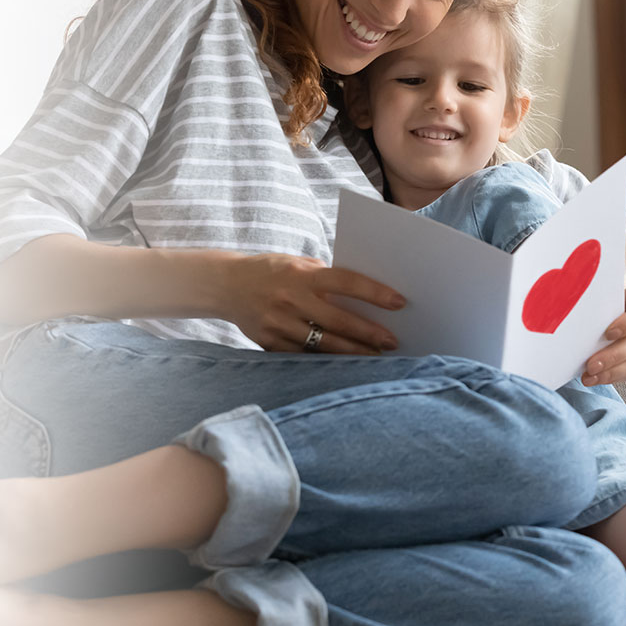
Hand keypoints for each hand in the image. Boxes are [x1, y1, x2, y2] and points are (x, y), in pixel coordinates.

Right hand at [220, 252, 404, 353]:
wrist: (225, 285)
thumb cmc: (270, 271)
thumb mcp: (296, 263)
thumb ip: (325, 276)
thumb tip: (363, 295)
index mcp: (301, 274)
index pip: (345, 282)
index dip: (374, 293)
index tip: (399, 303)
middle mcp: (290, 299)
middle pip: (339, 321)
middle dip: (369, 333)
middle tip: (392, 342)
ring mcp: (279, 324)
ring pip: (324, 345)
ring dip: (353, 352)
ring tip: (374, 356)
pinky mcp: (270, 343)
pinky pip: (305, 356)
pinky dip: (326, 360)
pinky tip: (344, 362)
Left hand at [582, 284, 625, 385]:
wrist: (623, 308)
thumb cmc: (609, 302)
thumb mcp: (606, 296)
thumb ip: (598, 304)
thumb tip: (574, 314)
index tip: (607, 334)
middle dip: (613, 356)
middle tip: (591, 365)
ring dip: (613, 372)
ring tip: (590, 376)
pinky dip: (616, 376)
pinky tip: (599, 378)